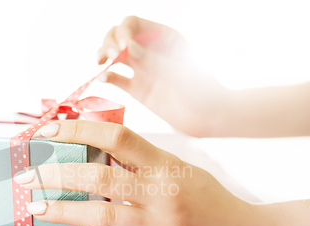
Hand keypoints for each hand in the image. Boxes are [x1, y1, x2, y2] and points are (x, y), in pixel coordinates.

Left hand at [14, 120, 309, 225]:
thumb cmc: (211, 200)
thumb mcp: (180, 169)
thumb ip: (142, 162)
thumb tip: (94, 152)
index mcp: (166, 165)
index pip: (115, 138)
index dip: (77, 131)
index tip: (48, 131)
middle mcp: (163, 194)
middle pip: (98, 178)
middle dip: (55, 175)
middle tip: (27, 177)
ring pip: (101, 217)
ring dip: (61, 212)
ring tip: (35, 208)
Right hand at [97, 16, 231, 136]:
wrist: (208, 118)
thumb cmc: (202, 90)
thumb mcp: (178, 71)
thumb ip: (152, 59)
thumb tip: (128, 49)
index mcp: (162, 37)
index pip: (132, 24)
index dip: (122, 32)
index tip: (123, 48)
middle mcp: (148, 50)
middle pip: (117, 36)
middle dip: (109, 43)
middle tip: (109, 57)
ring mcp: (141, 69)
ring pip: (113, 56)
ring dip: (103, 56)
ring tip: (100, 64)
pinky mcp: (137, 89)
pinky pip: (116, 79)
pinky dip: (106, 77)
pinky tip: (102, 79)